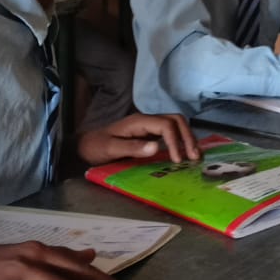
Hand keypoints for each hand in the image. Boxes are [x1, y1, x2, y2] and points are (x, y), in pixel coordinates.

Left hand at [78, 113, 199, 165]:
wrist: (85, 145)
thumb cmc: (96, 147)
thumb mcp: (110, 149)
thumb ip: (132, 147)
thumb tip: (157, 147)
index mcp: (139, 122)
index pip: (166, 125)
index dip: (176, 141)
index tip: (178, 160)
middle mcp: (146, 120)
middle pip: (176, 120)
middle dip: (188, 136)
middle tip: (194, 157)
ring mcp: (148, 126)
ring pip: (176, 124)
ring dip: (187, 138)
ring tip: (194, 156)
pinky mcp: (149, 133)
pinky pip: (170, 132)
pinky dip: (181, 141)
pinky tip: (184, 154)